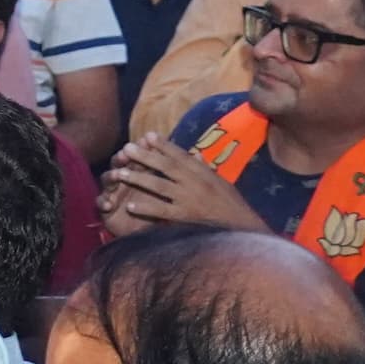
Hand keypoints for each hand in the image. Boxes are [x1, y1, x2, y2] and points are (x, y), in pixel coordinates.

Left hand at [101, 135, 262, 234]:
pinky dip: (146, 208)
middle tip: (126, 147)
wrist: (244, 228)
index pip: (182, 156)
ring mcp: (190, 200)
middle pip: (167, 167)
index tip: (148, 135)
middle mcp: (196, 184)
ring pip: (160, 186)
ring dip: (139, 178)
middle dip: (145, 156)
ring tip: (120, 173)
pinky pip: (163, 211)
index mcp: (204, 174)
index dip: (164, 145)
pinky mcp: (186, 217)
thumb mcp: (222, 182)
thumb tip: (195, 155)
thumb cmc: (232, 205)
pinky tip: (130, 205)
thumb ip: (206, 169)